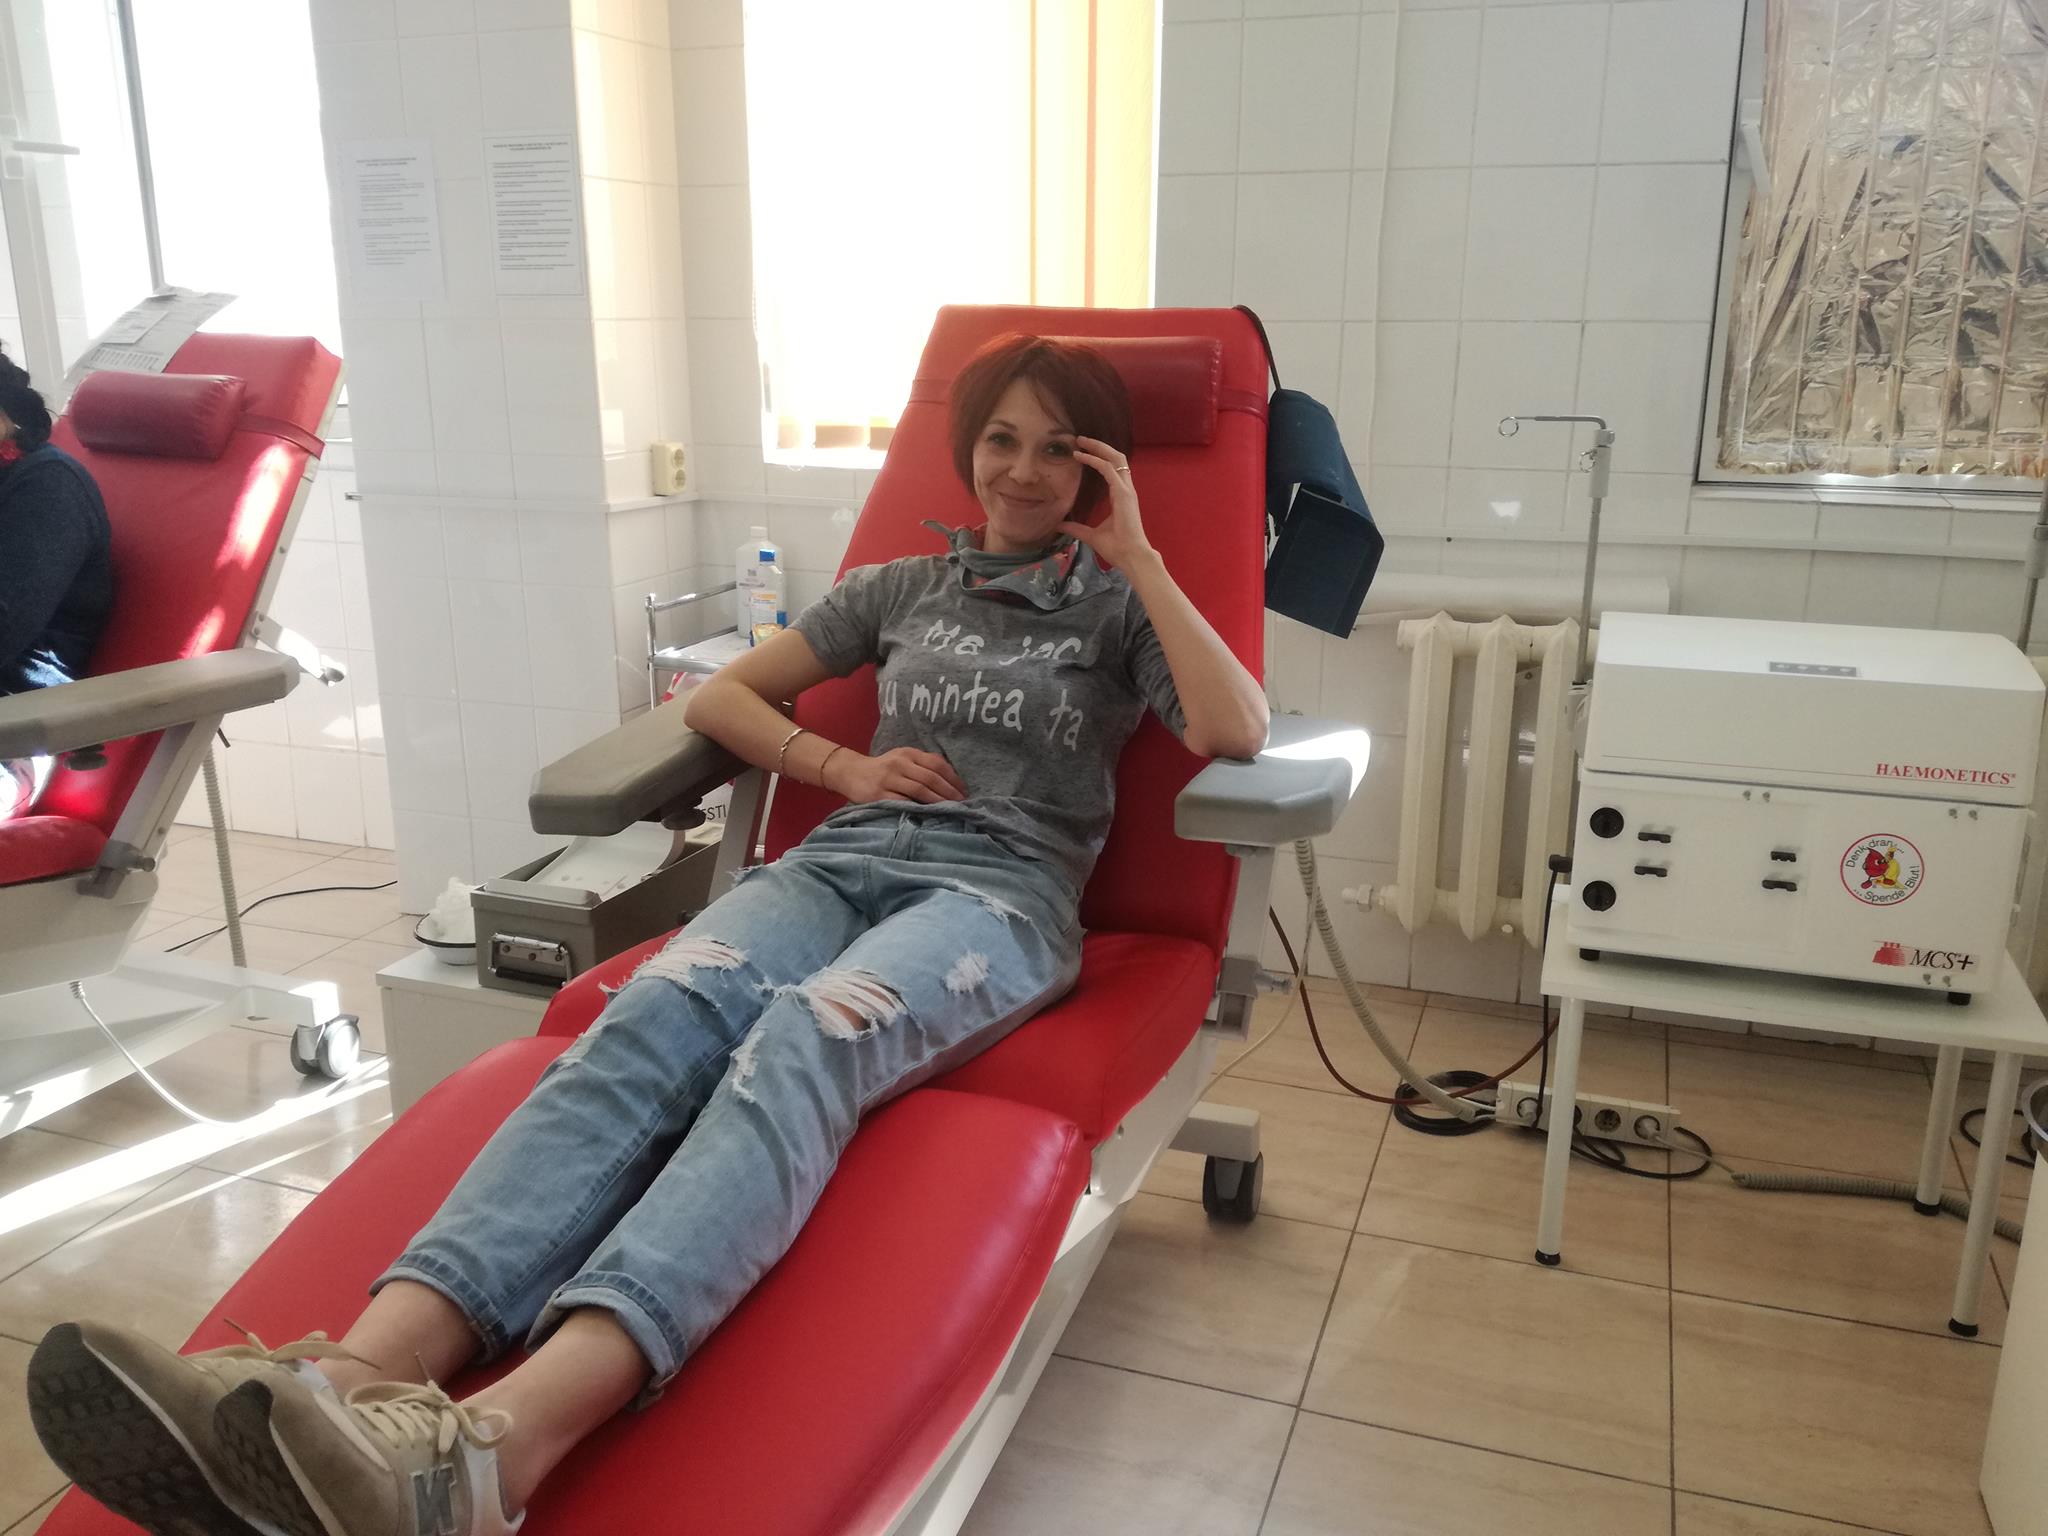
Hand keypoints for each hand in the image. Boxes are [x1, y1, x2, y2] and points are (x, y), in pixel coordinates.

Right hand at [825, 746, 966, 803]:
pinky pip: (902, 802)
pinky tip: (928, 815)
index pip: (937, 764)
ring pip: (919, 790)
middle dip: (949, 792)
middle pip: (930, 778)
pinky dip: (917, 808)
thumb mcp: (902, 759)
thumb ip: (923, 765)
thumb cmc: (883, 769)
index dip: (953, 778)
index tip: (964, 791)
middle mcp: (899, 763)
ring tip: (950, 810)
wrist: (850, 772)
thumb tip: (952, 780)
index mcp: (908, 753)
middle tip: (962, 804)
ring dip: (938, 801)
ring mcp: (888, 779)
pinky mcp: (878, 794)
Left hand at [1058, 436, 1153, 569]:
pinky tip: (1082, 456)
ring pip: (1115, 458)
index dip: (1098, 457)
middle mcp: (1126, 489)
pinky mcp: (1124, 494)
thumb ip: (1077, 528)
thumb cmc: (1117, 548)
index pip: (1111, 468)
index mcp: (1121, 496)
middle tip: (1080, 439)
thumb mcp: (1091, 535)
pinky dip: (1095, 460)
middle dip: (1098, 445)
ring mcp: (1127, 490)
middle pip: (1115, 457)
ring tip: (1081, 441)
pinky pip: (1109, 470)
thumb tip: (1060, 526)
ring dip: (1098, 447)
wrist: (1132, 556)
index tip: (1080, 452)